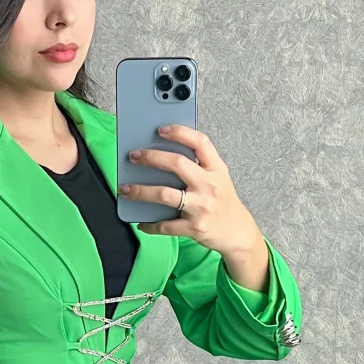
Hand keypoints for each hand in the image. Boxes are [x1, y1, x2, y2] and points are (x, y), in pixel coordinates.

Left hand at [120, 124, 260, 254]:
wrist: (238, 233)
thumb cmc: (223, 203)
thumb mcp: (219, 179)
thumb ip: (199, 166)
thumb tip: (163, 156)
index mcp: (216, 170)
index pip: (200, 143)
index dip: (180, 132)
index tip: (161, 130)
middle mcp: (209, 186)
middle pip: (177, 164)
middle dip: (151, 158)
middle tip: (134, 157)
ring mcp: (201, 207)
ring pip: (164, 194)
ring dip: (140, 191)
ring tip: (126, 189)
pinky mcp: (194, 228)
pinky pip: (165, 225)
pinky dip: (149, 224)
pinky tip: (141, 222)